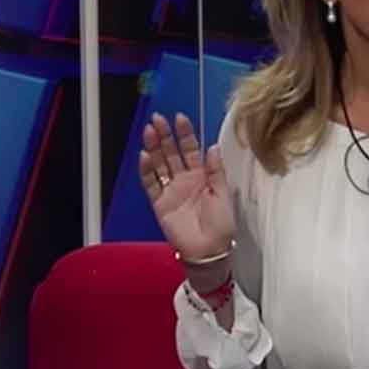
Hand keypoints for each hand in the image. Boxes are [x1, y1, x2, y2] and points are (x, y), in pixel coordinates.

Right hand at [139, 112, 234, 260]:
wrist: (209, 250)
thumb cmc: (221, 224)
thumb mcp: (223, 194)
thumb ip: (216, 170)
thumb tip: (212, 146)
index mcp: (202, 175)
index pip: (191, 149)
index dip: (185, 134)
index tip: (180, 118)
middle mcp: (185, 179)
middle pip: (172, 152)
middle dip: (165, 135)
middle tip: (158, 119)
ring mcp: (171, 190)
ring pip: (159, 164)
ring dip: (153, 148)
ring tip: (149, 131)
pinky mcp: (160, 203)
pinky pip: (151, 184)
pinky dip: (146, 171)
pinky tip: (144, 156)